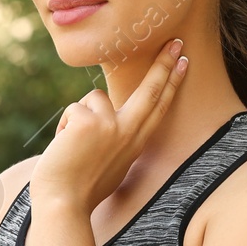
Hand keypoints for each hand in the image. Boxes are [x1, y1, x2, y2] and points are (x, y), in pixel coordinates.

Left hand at [30, 37, 190, 214]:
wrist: (62, 204)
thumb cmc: (80, 189)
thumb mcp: (110, 163)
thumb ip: (115, 138)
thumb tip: (107, 116)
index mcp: (136, 144)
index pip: (158, 107)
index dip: (171, 83)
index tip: (183, 61)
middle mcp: (128, 133)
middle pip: (149, 91)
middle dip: (163, 64)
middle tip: (176, 41)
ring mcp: (110, 126)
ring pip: (93, 99)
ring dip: (79, 118)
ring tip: (72, 147)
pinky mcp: (88, 122)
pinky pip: (73, 111)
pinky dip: (63, 128)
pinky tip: (63, 148)